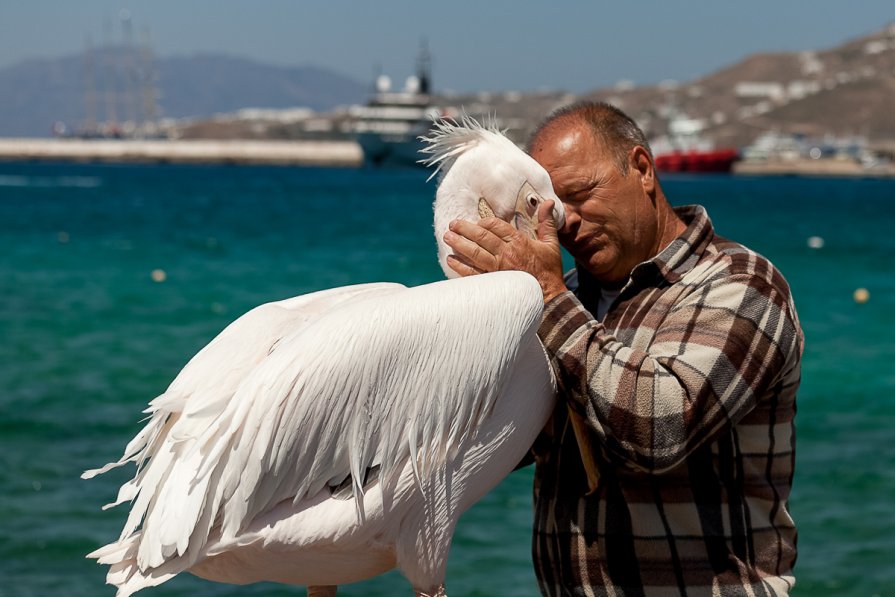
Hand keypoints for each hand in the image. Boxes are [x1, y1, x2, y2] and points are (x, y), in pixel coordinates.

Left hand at [443, 200, 567, 302]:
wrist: (548, 298)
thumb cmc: (549, 271)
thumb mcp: (551, 244)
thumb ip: (547, 222)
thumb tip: (548, 202)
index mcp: (518, 242)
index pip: (496, 226)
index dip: (484, 222)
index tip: (477, 222)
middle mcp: (505, 253)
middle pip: (481, 237)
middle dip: (464, 229)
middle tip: (452, 224)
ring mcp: (497, 269)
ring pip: (474, 253)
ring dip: (459, 244)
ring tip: (447, 237)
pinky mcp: (492, 283)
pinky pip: (473, 273)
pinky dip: (460, 266)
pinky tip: (450, 260)